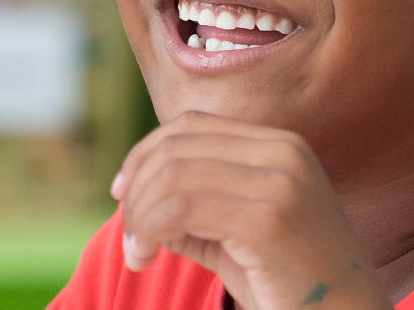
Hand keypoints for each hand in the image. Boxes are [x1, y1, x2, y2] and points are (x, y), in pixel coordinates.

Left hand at [113, 111, 392, 309]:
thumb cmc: (290, 287)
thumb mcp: (236, 236)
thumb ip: (194, 209)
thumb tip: (135, 195)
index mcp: (281, 146)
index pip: (190, 126)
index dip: (143, 154)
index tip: (123, 195)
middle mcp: (285, 152)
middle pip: (176, 146)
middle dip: (137, 191)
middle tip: (131, 239)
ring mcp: (281, 181)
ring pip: (173, 175)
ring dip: (139, 217)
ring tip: (138, 253)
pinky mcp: (270, 218)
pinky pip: (182, 208)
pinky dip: (148, 231)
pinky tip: (145, 257)